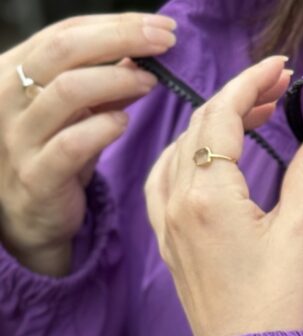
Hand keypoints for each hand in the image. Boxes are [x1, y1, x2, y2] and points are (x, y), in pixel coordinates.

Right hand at [0, 12, 176, 275]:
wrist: (32, 219)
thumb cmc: (56, 159)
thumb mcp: (78, 115)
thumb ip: (103, 85)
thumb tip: (140, 54)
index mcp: (16, 71)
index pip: (66, 31)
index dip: (116, 24)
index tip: (161, 27)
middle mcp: (10, 97)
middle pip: (65, 49)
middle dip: (121, 39)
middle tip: (164, 43)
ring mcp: (20, 137)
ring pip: (67, 91)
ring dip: (117, 81)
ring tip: (150, 83)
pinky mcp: (37, 176)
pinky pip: (70, 144)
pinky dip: (102, 128)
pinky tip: (124, 122)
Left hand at [144, 55, 302, 335]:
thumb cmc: (272, 304)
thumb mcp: (297, 232)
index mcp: (209, 194)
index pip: (223, 115)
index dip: (252, 84)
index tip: (279, 70)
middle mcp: (178, 200)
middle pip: (200, 124)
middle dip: (237, 99)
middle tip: (276, 93)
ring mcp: (166, 221)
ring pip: (179, 148)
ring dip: (212, 124)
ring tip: (251, 120)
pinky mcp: (167, 239)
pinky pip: (163, 178)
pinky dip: (186, 154)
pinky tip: (207, 156)